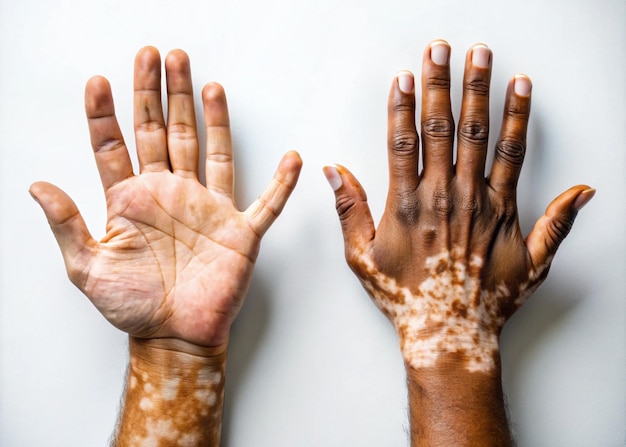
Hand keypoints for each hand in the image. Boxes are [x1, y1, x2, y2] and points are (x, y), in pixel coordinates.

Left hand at [30, 46, 301, 348]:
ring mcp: (209, 209)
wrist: (175, 336)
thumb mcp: (88, 268)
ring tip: (205, 82)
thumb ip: (68, 225)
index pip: (117, 146)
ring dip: (211, 116)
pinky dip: (281, 183)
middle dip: (160, 93)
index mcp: (134, 201)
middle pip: (166, 132)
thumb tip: (37, 186)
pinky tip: (292, 159)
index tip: (99, 82)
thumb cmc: (134, 306)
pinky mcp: (240, 232)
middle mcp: (172, 195)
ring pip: (211, 151)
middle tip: (158, 55)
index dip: (106, 114)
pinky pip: (267, 203)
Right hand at [324, 40, 593, 372]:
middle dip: (441, 83)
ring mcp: (478, 203)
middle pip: (442, 128)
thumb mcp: (362, 258)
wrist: (449, 332)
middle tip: (441, 48)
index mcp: (406, 206)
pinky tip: (522, 96)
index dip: (402, 105)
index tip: (404, 76)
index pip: (403, 142)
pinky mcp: (507, 213)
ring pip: (479, 135)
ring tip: (482, 59)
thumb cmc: (405, 298)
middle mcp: (444, 197)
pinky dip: (519, 125)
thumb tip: (334, 170)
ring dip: (480, 92)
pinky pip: (514, 160)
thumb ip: (348, 210)